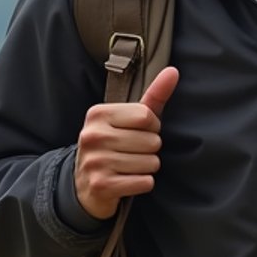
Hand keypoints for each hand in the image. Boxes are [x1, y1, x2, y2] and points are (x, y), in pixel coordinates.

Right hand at [75, 66, 179, 219]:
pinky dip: (142, 183)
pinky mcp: (101, 185)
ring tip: (129, 166)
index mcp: (98, 114)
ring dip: (146, 167)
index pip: (147, 116)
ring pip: (151, 163)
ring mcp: (95, 162)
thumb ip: (153, 95)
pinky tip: (127, 181)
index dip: (152, 127)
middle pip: (152, 141)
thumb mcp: (128, 119)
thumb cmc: (112, 145)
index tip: (139, 132)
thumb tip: (173, 71)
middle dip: (150, 149)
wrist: (83, 184)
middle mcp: (93, 135)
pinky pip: (145, 182)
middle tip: (132, 152)